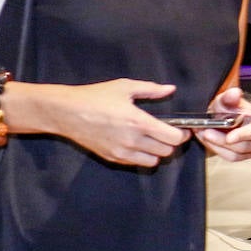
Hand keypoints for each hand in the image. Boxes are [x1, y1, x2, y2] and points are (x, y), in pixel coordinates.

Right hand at [53, 79, 190, 165]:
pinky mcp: (113, 158)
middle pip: (167, 152)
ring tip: (152, 139)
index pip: (173, 138)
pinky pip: (137, 163)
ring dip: (157, 152)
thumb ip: (151, 89)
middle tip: (167, 132)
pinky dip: (142, 156)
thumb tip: (170, 89)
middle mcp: (133, 141)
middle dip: (171, 143)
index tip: (183, 129)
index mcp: (139, 122)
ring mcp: (122, 152)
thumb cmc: (95, 97)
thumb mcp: (124, 87)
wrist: (68, 113)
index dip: (183, 134)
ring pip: (153, 161)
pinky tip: (137, 143)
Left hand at [194, 86, 250, 161]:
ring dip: (217, 145)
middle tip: (208, 132)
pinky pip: (230, 157)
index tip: (230, 137)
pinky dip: (217, 149)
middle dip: (223, 140)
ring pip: (236, 154)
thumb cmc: (231, 109)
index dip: (245, 134)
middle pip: (245, 145)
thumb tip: (234, 93)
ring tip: (205, 134)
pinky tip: (210, 140)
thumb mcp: (228, 99)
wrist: (224, 119)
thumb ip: (230, 96)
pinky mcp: (243, 155)